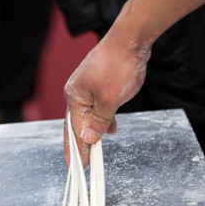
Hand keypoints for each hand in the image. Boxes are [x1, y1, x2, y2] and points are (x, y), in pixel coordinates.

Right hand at [63, 31, 150, 166]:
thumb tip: (88, 139)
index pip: (74, 129)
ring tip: (97, 150)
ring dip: (94, 132)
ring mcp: (88, 86)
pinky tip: (111, 128)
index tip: (79, 166)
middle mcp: (77, 91)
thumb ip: (99, 121)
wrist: (131, 39)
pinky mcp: (100, 82)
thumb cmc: (119, 66)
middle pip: (77, 123)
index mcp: (74, 96)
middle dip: (81, 143)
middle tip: (83, 163)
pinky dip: (103, 119)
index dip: (77, 149)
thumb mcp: (109, 100)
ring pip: (89, 115)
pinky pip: (98, 106)